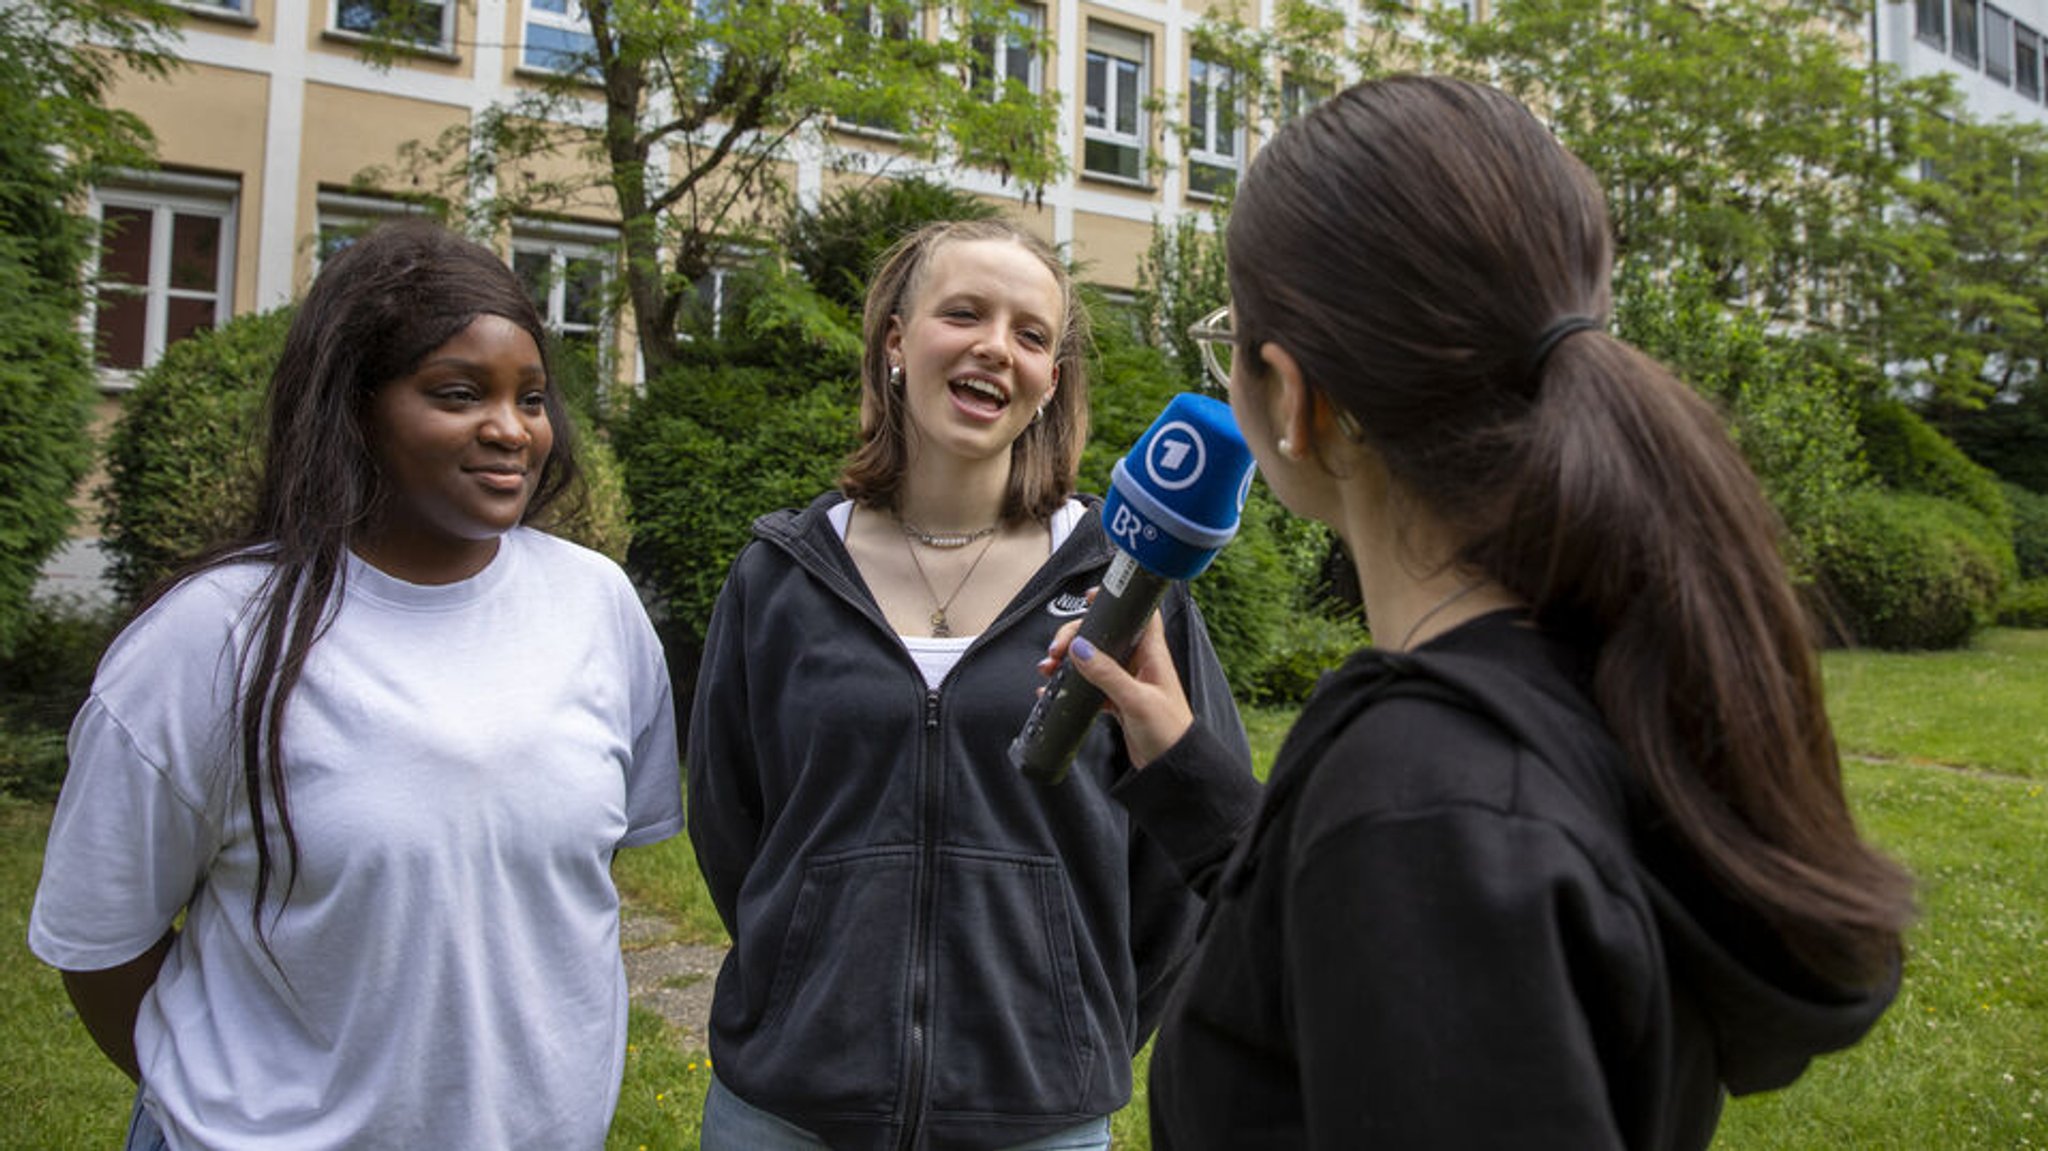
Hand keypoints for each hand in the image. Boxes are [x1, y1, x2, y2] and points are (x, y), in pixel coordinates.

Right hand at [1037, 593, 1194, 768]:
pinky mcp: (1118, 701)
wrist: (1173, 768)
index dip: (1115, 600)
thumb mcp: (1136, 701)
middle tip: (1056, 650)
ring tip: (1048, 669)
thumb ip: (1108, 674)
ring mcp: (1128, 681)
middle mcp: (1140, 663)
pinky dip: (1072, 686)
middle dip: (1077, 637)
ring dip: (1070, 662)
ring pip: (1094, 660)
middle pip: (1105, 635)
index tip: (1088, 599)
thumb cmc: (1169, 732)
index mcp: (1152, 654)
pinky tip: (1054, 691)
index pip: (1138, 613)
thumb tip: (1080, 649)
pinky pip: (1090, 686)